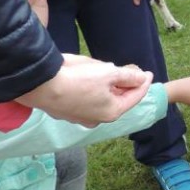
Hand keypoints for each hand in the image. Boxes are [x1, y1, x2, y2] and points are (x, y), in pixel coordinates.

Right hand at [16, 54, 152, 125]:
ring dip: (109, 87)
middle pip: (118, 99)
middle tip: (133, 71)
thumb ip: (128, 76)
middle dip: (126, 85)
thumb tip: (141, 78)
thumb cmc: (77, 79)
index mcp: (111, 112)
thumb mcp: (109, 73)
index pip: (135, 97)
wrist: (41, 85)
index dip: (143, 83)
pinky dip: (93, 89)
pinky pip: (87, 99)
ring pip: (102, 99)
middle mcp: (97, 119)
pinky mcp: (67, 111)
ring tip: (113, 73)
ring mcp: (80, 117)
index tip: (148, 73)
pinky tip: (92, 78)